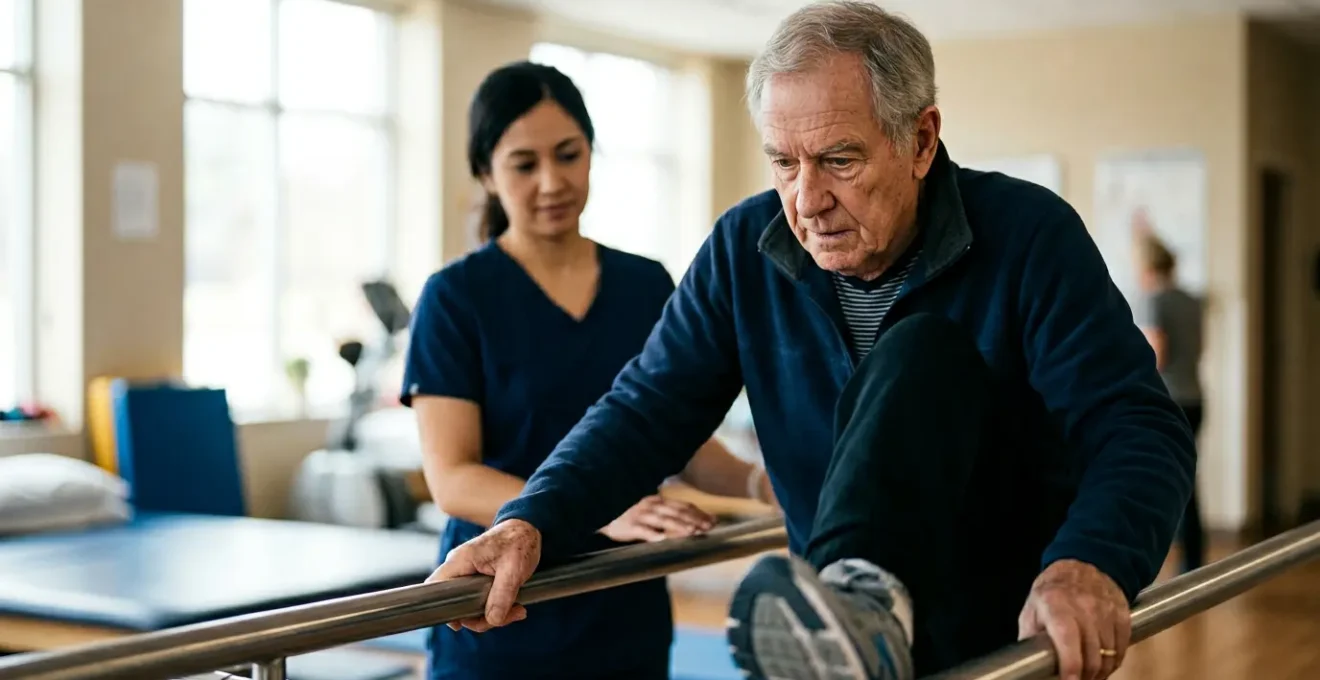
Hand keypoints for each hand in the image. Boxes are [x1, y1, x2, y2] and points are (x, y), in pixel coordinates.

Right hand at [426, 519, 540, 632]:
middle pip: (456, 604)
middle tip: (508, 617)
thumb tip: (492, 620)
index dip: (443, 608)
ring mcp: (468, 575)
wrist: (527, 529)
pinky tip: (516, 607)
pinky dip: (497, 608)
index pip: (436, 587)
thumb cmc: (518, 542)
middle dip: (481, 617)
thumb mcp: (513, 570)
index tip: (460, 624)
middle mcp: (460, 568)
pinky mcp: (479, 581)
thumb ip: (502, 595)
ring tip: (518, 611)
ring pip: (470, 606)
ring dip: (494, 615)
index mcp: (460, 561)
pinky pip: (481, 601)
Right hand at [600, 495, 715, 542]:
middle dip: (695, 519)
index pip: (683, 506)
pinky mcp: (629, 526)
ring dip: (679, 526)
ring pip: (663, 520)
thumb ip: (665, 514)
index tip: (714, 521)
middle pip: (677, 512)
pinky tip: (663, 539)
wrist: (599, 511)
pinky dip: (654, 535)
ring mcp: (640, 515)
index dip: (699, 513)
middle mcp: (651, 505)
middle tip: (709, 528)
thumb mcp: (647, 509)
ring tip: (692, 532)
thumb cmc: (627, 513)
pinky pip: (644, 531)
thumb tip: (688, 522)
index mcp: (657, 500)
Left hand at [1018, 559, 1130, 679]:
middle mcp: (1083, 607)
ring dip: (1100, 672)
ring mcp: (1105, 610)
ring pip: (1109, 654)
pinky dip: (1114, 661)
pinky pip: (1122, 647)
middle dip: (1086, 676)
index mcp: (1056, 606)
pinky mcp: (1121, 614)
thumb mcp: (1032, 610)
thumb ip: (1029, 637)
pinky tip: (1104, 663)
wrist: (1083, 566)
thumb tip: (1026, 662)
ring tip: (1090, 675)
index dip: (1070, 666)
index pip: (1067, 640)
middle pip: (1092, 654)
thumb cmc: (1052, 592)